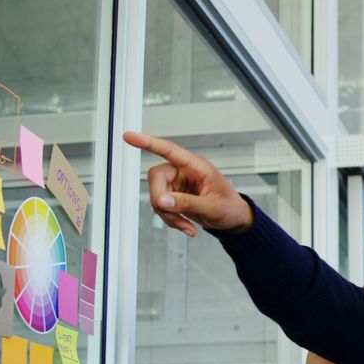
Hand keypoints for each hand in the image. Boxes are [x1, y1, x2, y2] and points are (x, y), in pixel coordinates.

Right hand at [123, 131, 253, 236]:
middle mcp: (185, 172)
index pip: (169, 150)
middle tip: (172, 215)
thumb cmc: (230, 207)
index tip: (129, 136)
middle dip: (161, 200)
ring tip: (186, 226)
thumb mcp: (213, 207)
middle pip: (156, 177)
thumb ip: (187, 203)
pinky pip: (162, 207)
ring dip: (168, 215)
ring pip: (157, 196)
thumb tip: (162, 201)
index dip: (148, 142)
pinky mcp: (175, 196)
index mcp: (197, 166)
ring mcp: (178, 184)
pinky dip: (170, 219)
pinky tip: (186, 226)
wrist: (234, 220)